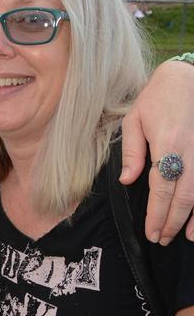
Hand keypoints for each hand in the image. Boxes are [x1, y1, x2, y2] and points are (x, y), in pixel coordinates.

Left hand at [121, 59, 193, 243]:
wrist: (189, 76)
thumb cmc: (158, 97)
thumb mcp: (134, 120)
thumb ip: (132, 153)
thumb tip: (128, 181)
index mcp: (167, 144)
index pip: (161, 189)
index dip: (156, 215)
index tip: (151, 232)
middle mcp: (191, 151)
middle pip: (184, 197)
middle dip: (172, 222)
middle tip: (162, 239)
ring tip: (185, 237)